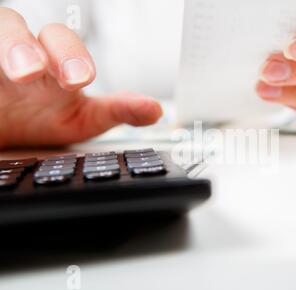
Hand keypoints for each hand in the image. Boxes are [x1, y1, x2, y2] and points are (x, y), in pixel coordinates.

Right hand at [0, 8, 161, 148]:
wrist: (0, 129)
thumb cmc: (40, 117)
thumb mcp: (81, 119)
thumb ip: (117, 111)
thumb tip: (155, 110)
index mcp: (51, 62)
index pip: (62, 46)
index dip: (71, 57)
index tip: (80, 80)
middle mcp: (19, 50)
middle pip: (20, 28)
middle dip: (28, 47)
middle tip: (36, 72)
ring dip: (7, 45)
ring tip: (19, 72)